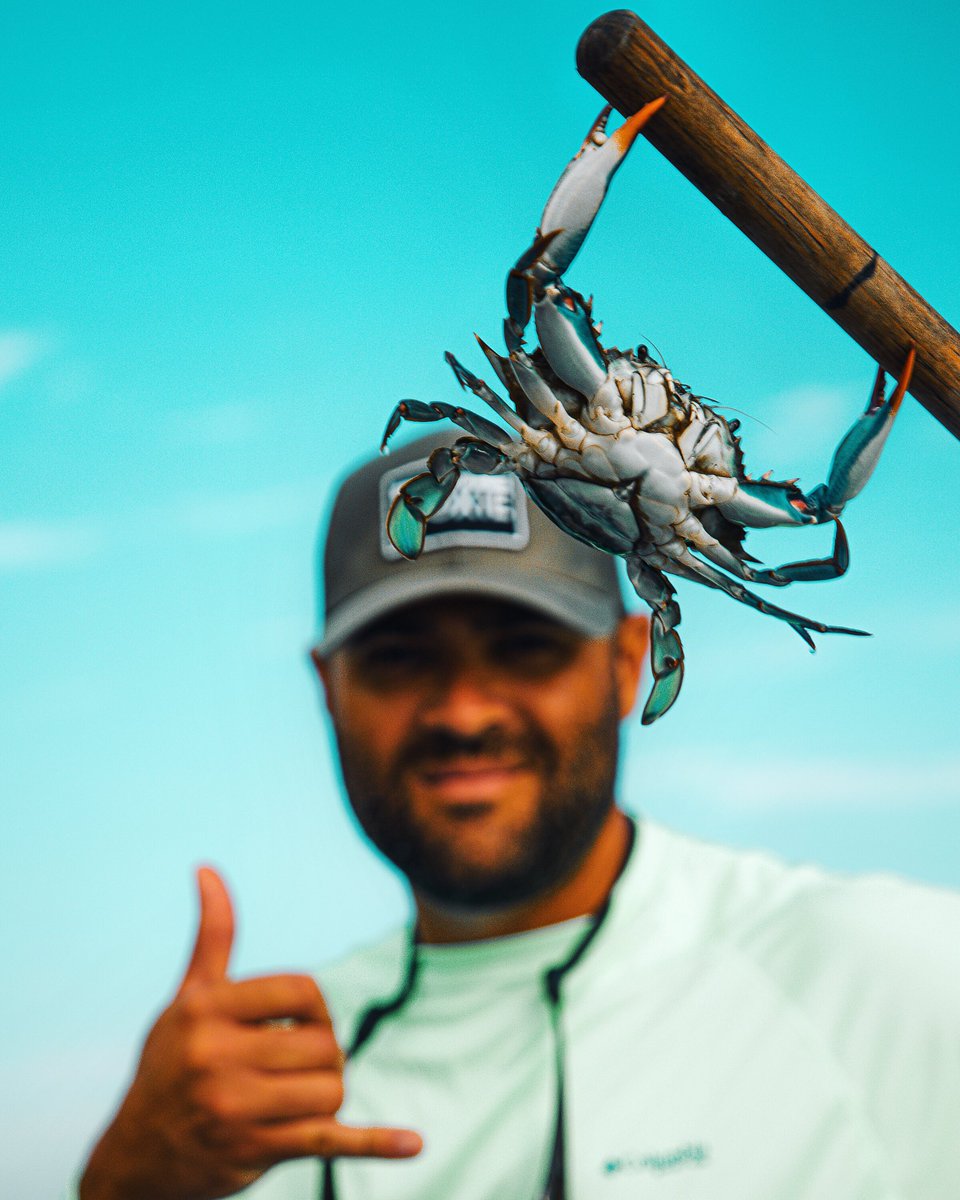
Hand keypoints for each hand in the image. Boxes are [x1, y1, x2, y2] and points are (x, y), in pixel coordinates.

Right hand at [79, 867, 422, 1199]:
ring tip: (296, 1099)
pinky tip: (414, 1144)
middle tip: (296, 1068)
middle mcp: (216, 1058)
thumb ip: (213, 935)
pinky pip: (328, 1142)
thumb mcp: (188, 998)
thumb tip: (208, 867)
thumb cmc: (171, 1061)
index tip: (297, 1022)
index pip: (302, 990)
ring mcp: (236, 1109)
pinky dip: (375, 1143)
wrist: (136, 1156)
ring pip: (332, 1089)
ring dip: (328, 1094)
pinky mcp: (255, 1152)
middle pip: (324, 1043)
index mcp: (206, 1011)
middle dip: (323, 1055)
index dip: (316, 1006)